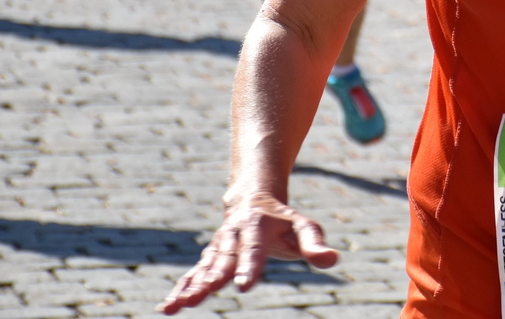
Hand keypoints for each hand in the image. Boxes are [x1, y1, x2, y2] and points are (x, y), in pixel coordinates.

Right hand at [159, 191, 337, 312]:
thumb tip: (332, 260)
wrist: (253, 199)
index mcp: (257, 227)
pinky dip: (180, 289)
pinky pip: (191, 274)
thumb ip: (315, 244)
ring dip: (190, 286)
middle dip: (214, 276)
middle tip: (205, 293)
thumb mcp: (304, 226)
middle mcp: (233, 236)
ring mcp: (218, 248)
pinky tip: (168, 307)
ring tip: (178, 306)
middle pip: (223, 258)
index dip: (250, 266)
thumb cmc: (283, 221)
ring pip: (203, 267)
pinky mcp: (208, 259)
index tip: (245, 285)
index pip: (254, 249)